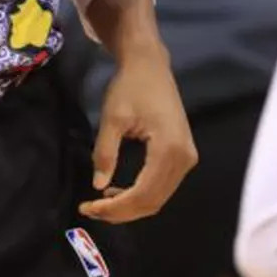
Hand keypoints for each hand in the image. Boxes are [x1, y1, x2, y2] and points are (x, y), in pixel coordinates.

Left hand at [79, 41, 196, 224]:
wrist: (150, 65)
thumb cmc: (130, 86)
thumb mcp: (112, 118)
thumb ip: (105, 153)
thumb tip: (98, 186)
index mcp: (169, 150)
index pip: (142, 194)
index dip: (115, 207)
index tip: (88, 207)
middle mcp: (184, 159)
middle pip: (154, 201)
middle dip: (122, 211)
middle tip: (92, 210)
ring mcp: (187, 157)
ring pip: (159, 196)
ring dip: (131, 205)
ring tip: (101, 202)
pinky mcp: (183, 154)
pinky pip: (162, 185)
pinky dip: (141, 194)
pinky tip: (118, 190)